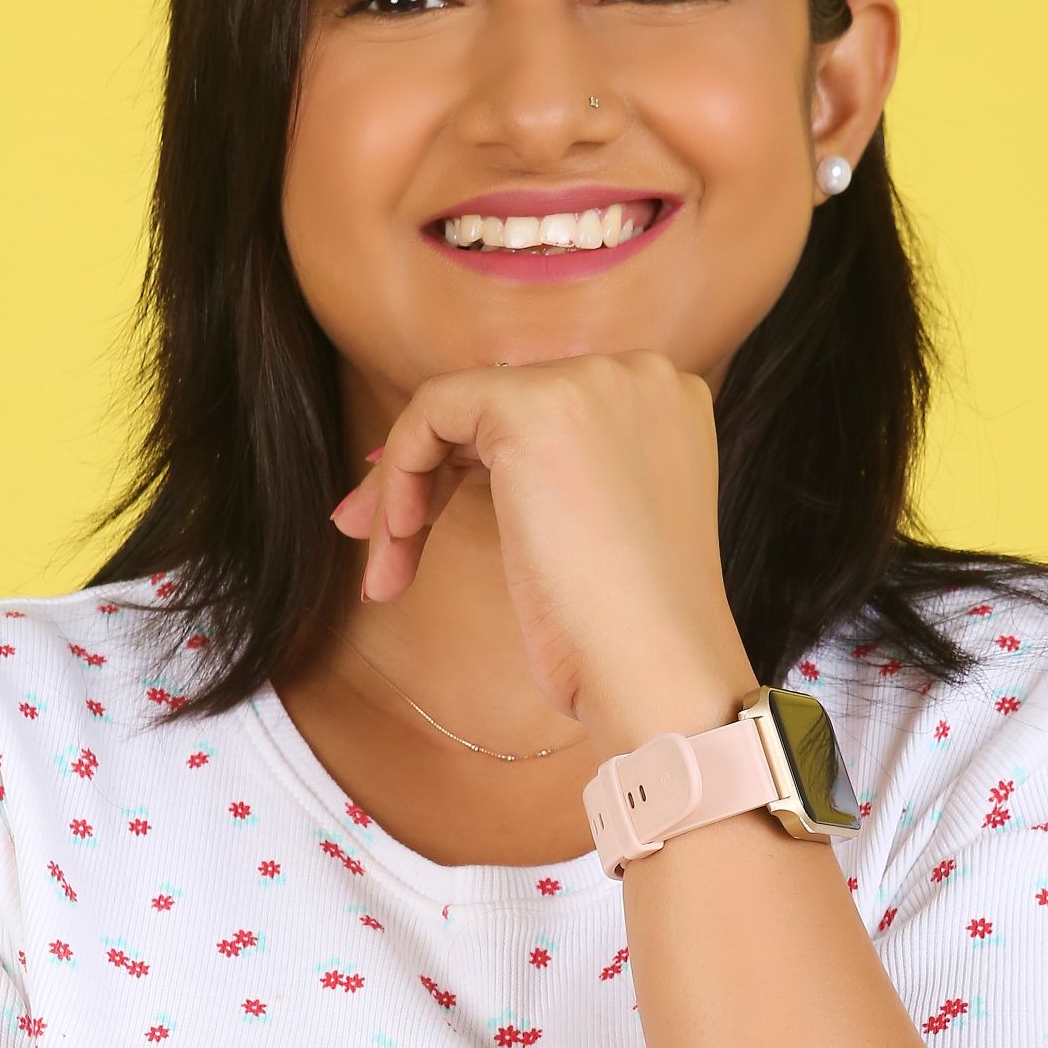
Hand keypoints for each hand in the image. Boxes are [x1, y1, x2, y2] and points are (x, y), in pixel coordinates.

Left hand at [326, 352, 756, 752]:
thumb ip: (556, 483)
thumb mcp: (598, 538)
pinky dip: (400, 474)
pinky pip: (433, 413)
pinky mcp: (534, 405)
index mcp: (665, 406)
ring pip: (458, 410)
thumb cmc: (627, 636)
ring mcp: (590, 382)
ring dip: (404, 489)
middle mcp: (636, 376)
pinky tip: (397, 540)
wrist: (656, 671)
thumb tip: (450, 469)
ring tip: (384, 569)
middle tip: (381, 546)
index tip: (418, 522)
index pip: (542, 413)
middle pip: (495, 409)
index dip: (470, 463)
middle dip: (425, 475)